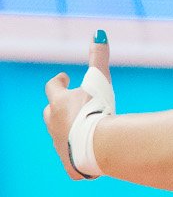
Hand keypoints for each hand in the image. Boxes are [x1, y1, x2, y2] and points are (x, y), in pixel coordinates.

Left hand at [43, 32, 115, 180]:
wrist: (99, 147)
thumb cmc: (98, 111)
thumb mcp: (99, 81)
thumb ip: (98, 58)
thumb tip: (99, 32)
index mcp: (59, 103)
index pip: (52, 88)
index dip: (58, 81)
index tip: (64, 77)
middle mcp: (53, 123)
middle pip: (49, 112)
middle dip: (56, 107)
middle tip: (67, 104)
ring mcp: (58, 144)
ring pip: (57, 134)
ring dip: (65, 130)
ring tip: (78, 129)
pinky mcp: (67, 163)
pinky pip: (70, 158)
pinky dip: (75, 154)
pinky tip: (85, 155)